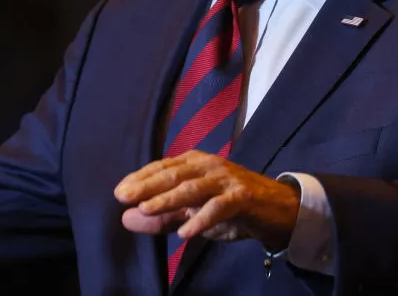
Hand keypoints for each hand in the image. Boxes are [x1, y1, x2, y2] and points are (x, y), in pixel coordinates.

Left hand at [114, 150, 299, 250]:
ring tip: (147, 210)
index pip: (161, 167)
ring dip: (168, 199)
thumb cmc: (231, 207)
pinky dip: (201, 220)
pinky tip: (185, 234)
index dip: (140, 178)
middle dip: (146, 185)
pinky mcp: (242, 196)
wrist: (277, 210)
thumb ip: (162, 216)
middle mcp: (207, 165)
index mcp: (194, 163)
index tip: (119, 192)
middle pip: (172, 174)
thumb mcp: (192, 214)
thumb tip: (127, 218)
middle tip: (124, 196)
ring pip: (192, 188)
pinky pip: (218, 207)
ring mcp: (225, 179)